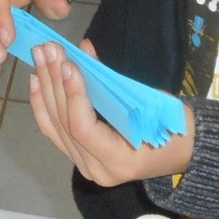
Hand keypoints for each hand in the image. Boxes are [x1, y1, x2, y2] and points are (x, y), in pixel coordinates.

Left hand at [27, 39, 192, 187]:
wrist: (182, 151)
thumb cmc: (172, 125)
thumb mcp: (147, 101)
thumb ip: (111, 80)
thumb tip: (83, 49)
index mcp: (120, 161)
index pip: (84, 128)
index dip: (73, 95)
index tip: (68, 64)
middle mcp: (97, 170)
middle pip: (64, 124)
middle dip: (54, 82)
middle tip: (48, 49)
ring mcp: (86, 166)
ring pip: (54, 127)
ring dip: (45, 89)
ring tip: (39, 58)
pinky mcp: (79, 157)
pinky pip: (55, 131)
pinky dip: (43, 104)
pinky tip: (36, 81)